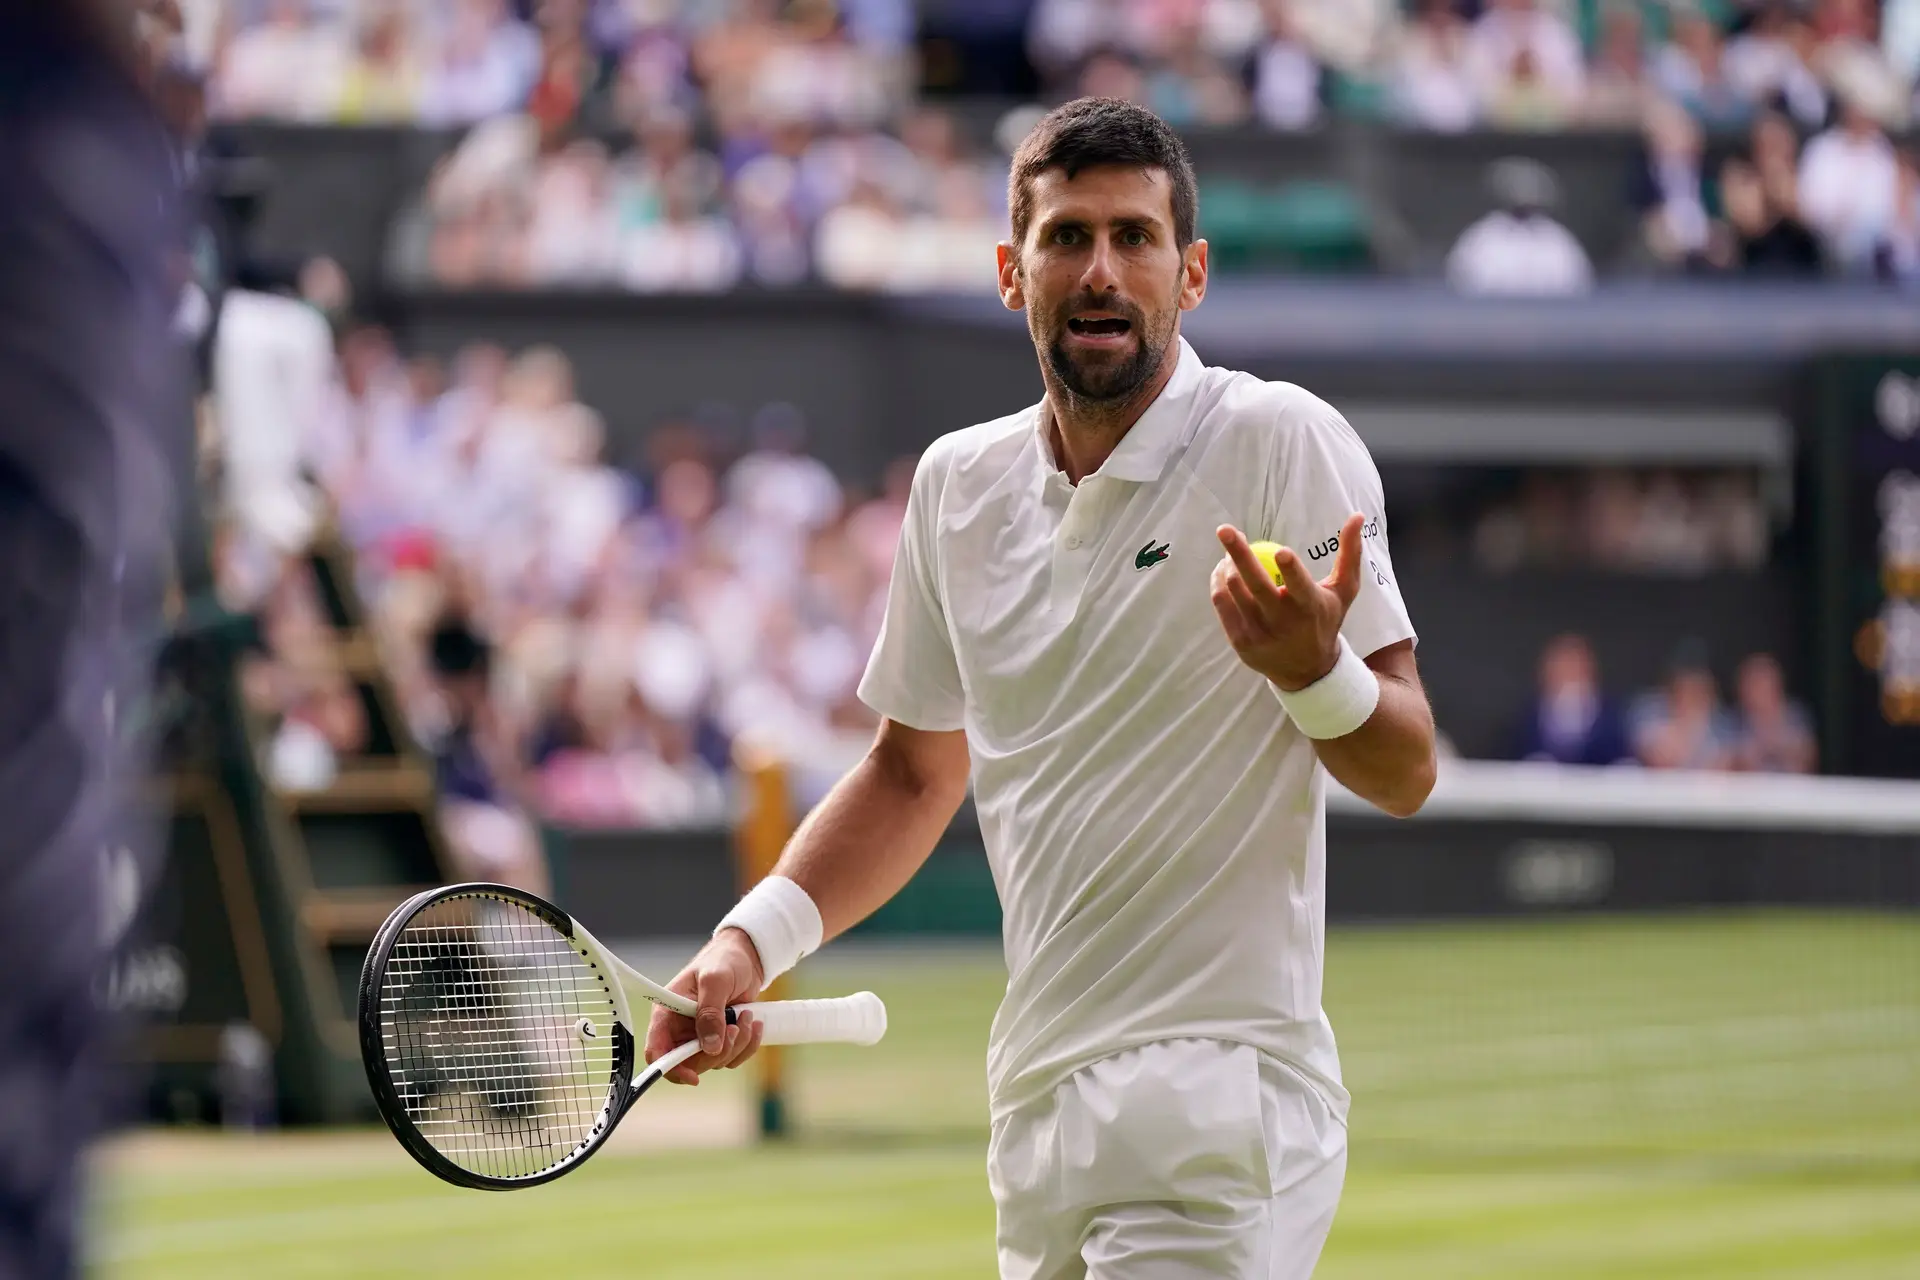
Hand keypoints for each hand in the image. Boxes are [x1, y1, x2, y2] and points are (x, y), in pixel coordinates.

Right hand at [643, 928, 766, 1086]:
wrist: (747, 958)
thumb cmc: (724, 960)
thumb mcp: (715, 980)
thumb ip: (710, 1012)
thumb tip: (710, 1046)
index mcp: (668, 1014)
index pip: (657, 1051)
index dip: (670, 1068)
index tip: (693, 1077)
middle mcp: (681, 1029)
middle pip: (689, 1063)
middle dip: (716, 1052)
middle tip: (733, 1028)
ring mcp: (701, 1036)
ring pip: (714, 1061)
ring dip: (736, 1045)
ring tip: (746, 1016)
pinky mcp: (720, 1039)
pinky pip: (732, 1057)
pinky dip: (747, 1046)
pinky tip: (753, 1023)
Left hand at [1211, 514, 1364, 690]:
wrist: (1307, 671)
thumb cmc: (1325, 620)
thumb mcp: (1343, 591)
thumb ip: (1349, 553)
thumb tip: (1356, 515)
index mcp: (1311, 607)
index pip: (1300, 586)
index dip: (1292, 569)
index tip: (1281, 551)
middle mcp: (1284, 622)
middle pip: (1256, 584)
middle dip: (1238, 554)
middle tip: (1225, 529)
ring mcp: (1260, 634)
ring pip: (1235, 591)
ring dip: (1227, 565)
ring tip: (1229, 553)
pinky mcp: (1240, 642)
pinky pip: (1223, 605)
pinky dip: (1218, 583)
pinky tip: (1221, 571)